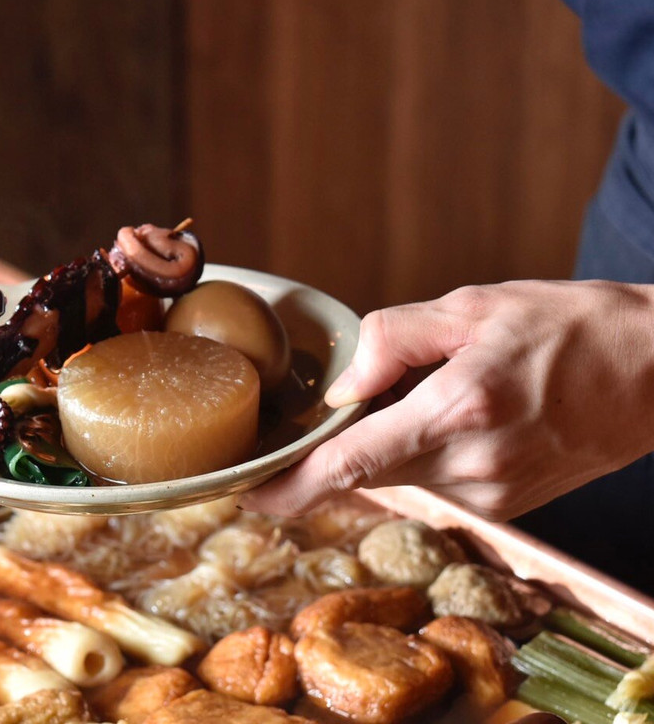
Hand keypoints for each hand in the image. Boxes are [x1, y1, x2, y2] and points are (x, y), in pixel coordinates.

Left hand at [241, 280, 653, 520]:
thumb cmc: (568, 326)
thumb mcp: (472, 307)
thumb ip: (393, 340)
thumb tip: (341, 389)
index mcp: (458, 411)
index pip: (350, 465)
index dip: (289, 487)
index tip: (247, 494)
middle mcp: (472, 467)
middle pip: (367, 472)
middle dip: (341, 446)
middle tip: (352, 401)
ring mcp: (492, 497)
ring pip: (400, 475)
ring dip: (391, 443)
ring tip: (438, 392)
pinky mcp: (506, 508)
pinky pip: (435, 482)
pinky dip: (424, 452)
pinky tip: (462, 415)